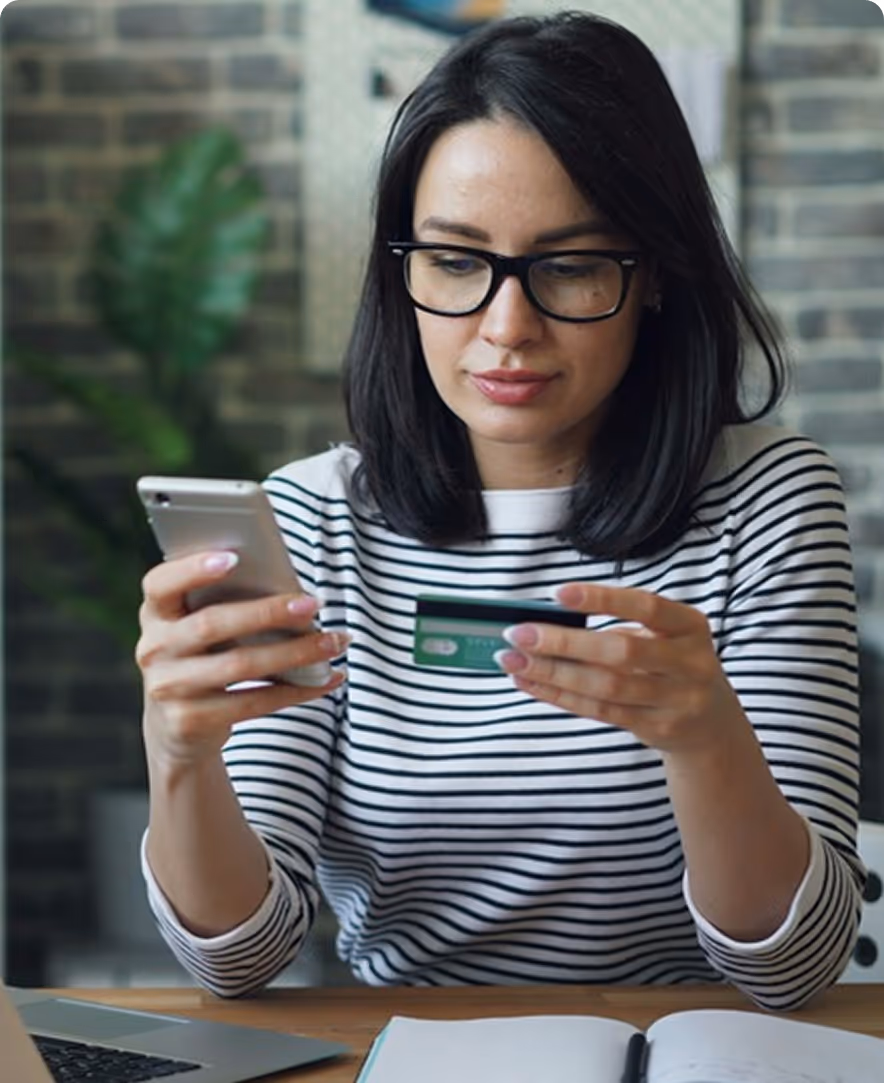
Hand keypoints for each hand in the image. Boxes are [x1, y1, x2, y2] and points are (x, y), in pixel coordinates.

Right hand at [136, 550, 347, 768]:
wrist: (176, 727)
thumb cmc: (204, 658)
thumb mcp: (201, 630)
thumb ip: (226, 605)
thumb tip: (291, 592)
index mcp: (155, 613)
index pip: (160, 584)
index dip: (193, 569)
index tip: (234, 557)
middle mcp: (153, 649)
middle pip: (212, 624)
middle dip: (267, 612)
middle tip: (313, 604)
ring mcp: (168, 688)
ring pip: (239, 665)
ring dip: (295, 652)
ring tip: (332, 642)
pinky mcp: (189, 722)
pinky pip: (253, 703)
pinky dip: (297, 690)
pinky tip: (327, 678)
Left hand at [495, 582, 745, 755]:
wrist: (710, 725)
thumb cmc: (672, 664)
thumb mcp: (664, 636)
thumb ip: (619, 626)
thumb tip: (548, 620)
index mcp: (690, 626)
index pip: (646, 607)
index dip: (602, 599)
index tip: (556, 593)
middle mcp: (689, 663)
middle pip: (620, 652)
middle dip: (564, 642)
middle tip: (518, 633)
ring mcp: (676, 701)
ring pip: (605, 687)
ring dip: (552, 672)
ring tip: (513, 660)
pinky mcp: (657, 729)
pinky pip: (600, 710)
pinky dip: (560, 694)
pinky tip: (531, 681)